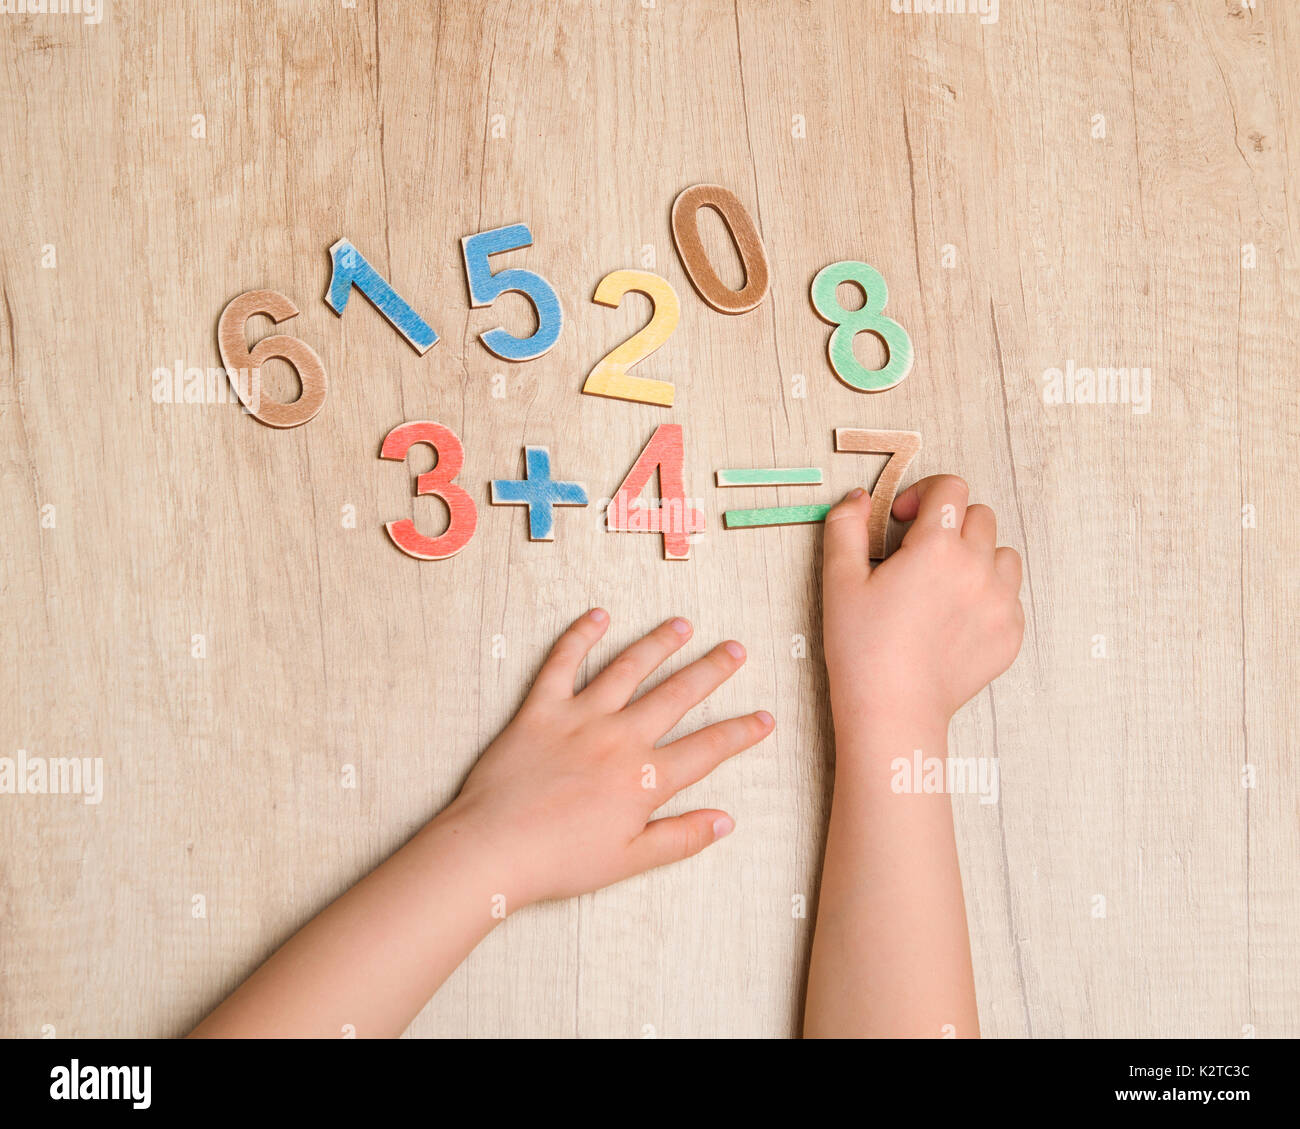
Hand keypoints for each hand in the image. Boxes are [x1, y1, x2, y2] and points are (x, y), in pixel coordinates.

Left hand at [443, 610, 773, 908]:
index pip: (707, 749)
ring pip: (628, 669)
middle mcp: (620, 739)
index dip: (741, 732)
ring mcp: (581, 718)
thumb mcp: (630, 860)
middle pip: (676, 695)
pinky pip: (563, 663)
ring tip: (681, 625)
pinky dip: (580, 636)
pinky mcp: (541, 709)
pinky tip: (597, 616)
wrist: (494, 849)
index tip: (765, 718)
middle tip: (734, 649)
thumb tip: (725, 821)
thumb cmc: (560, 862)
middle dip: (711, 670)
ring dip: (658, 644)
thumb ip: (681, 838)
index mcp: (645, 779)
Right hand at [821, 474, 1023, 729]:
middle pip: (981, 515)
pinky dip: (987, 595)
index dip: (924, 494)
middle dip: (951, 522)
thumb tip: (859, 497)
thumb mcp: (839, 580)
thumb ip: (846, 526)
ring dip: (976, 556)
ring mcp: (1001, 602)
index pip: (951, 488)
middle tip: (919, 553)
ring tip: (943, 584)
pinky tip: (953, 618)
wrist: (893, 711)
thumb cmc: (861, 647)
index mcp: (936, 547)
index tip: (903, 519)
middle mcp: (978, 568)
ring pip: (1002, 554)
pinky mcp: (1011, 633)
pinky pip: (1010, 596)